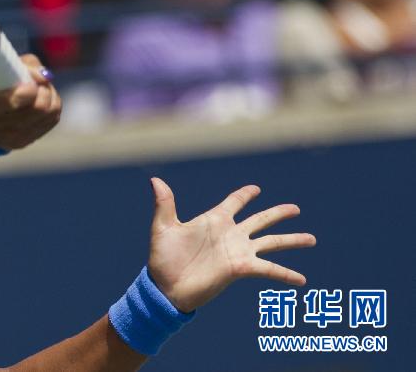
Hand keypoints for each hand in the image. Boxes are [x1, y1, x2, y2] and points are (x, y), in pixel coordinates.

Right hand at [0, 54, 60, 149]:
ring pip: (50, 112)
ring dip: (50, 96)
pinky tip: (42, 101)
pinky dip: (52, 106)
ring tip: (40, 91)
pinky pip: (53, 119)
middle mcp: (2, 125)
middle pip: (39, 107)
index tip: (30, 82)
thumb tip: (45, 75)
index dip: (29, 89)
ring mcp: (17, 136)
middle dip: (43, 89)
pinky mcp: (29, 140)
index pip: (13, 100)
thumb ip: (24, 66)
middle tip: (36, 83)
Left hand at [146, 178, 316, 312]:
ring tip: (311, 238)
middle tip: (295, 208)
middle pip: (260, 219)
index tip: (256, 188)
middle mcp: (230, 235)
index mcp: (214, 220)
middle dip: (277, 213)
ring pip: (271, 241)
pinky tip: (302, 280)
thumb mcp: (163, 227)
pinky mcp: (241, 268)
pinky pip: (269, 269)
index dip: (244, 195)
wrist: (166, 287)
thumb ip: (164, 203)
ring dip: (291, 239)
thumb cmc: (162, 258)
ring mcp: (238, 251)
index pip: (233, 203)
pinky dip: (285, 274)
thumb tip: (155, 179)